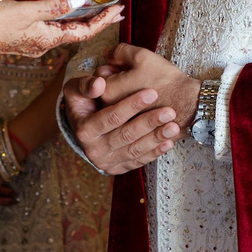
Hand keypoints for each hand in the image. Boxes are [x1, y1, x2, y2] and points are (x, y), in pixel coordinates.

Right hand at [0, 0, 116, 63]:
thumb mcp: (25, 12)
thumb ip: (53, 6)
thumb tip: (79, 0)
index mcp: (48, 38)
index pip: (84, 31)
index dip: (103, 20)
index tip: (119, 10)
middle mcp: (43, 42)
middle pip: (77, 30)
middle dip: (96, 19)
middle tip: (114, 10)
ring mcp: (32, 40)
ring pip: (63, 28)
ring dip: (79, 17)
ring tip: (92, 7)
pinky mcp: (21, 36)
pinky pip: (48, 25)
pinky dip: (60, 16)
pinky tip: (59, 8)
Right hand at [64, 43, 191, 174]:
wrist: (82, 125)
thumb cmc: (83, 102)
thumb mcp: (76, 89)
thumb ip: (86, 85)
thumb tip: (99, 83)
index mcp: (84, 130)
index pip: (111, 117)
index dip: (132, 105)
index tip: (152, 93)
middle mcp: (93, 149)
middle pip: (126, 135)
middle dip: (149, 122)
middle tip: (169, 111)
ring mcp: (105, 162)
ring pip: (134, 150)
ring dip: (156, 138)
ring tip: (174, 126)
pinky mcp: (117, 168)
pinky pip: (138, 161)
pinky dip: (155, 152)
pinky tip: (169, 141)